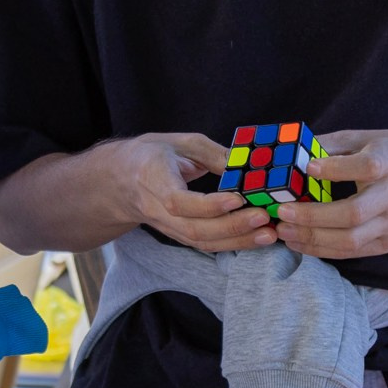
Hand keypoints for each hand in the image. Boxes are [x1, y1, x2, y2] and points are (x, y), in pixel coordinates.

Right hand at [117, 133, 274, 253]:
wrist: (119, 181)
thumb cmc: (150, 155)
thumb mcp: (178, 143)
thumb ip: (212, 153)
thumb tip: (247, 163)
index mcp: (153, 180)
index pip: (179, 201)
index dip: (209, 205)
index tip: (237, 198)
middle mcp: (158, 210)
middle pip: (194, 229)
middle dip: (232, 227)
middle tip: (264, 218)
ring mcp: (168, 227)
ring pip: (202, 242)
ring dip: (238, 241)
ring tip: (268, 234)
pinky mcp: (179, 235)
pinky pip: (206, 245)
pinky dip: (233, 244)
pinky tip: (257, 238)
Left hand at [275, 128, 387, 260]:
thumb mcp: (372, 137)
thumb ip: (335, 144)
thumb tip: (297, 150)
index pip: (365, 167)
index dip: (334, 169)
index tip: (308, 167)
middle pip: (353, 214)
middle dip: (313, 217)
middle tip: (283, 213)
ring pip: (351, 241)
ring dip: (313, 239)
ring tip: (285, 232)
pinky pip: (353, 252)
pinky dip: (324, 250)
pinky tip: (301, 243)